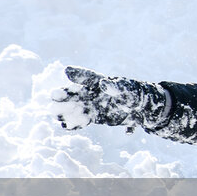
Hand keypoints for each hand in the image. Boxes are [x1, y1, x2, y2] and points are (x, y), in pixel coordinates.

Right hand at [53, 66, 169, 130]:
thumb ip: (117, 88)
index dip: (77, 74)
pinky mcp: (95, 117)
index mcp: (101, 82)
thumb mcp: (128, 91)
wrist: (143, 110)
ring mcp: (93, 105)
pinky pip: (81, 120)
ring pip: (75, 107)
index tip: (67, 71)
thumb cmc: (136, 95)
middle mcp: (94, 93)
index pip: (87, 76)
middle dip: (65, 95)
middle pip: (76, 93)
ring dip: (67, 110)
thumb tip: (104, 84)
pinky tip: (68, 125)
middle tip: (54, 97)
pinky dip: (75, 123)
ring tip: (57, 114)